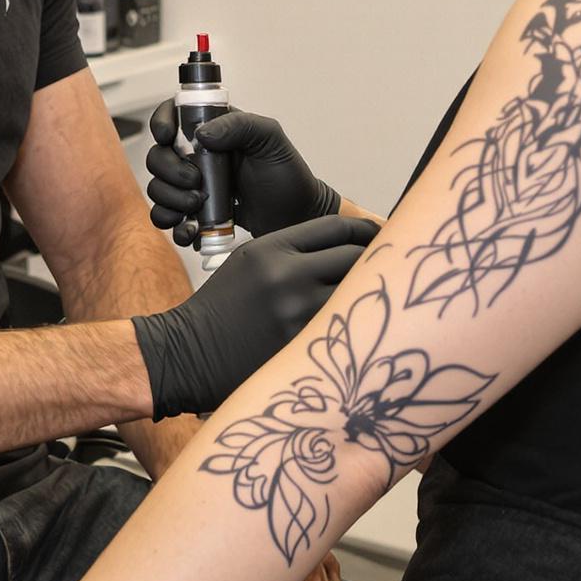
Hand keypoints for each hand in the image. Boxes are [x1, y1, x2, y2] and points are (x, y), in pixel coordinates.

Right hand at [132, 215, 378, 419]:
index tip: (381, 236)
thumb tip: (346, 245)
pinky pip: (345, 329)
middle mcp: (287, 276)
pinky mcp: (302, 348)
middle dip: (376, 261)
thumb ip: (293, 251)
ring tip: (386, 299)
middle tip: (393, 268)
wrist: (187, 353)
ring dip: (372, 296)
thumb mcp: (251, 262)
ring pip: (356, 294)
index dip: (365, 231)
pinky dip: (359, 326)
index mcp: (272, 248)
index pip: (336, 227)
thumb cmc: (223, 307)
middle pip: (354, 257)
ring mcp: (296, 314)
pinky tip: (369, 328)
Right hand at [146, 101, 340, 240]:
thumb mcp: (271, 140)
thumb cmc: (289, 178)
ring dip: (170, 200)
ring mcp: (194, 187)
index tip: (167, 137)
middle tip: (196, 183)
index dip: (161, 122)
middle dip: (169, 171)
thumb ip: (240, 125)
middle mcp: (198, 157)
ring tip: (198, 207)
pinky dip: (175, 226)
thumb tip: (202, 134)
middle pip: (158, 156)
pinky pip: (168, 219)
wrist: (297, 220)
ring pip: (157, 189)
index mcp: (214, 130)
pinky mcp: (195, 215)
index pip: (174, 115)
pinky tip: (194, 229)